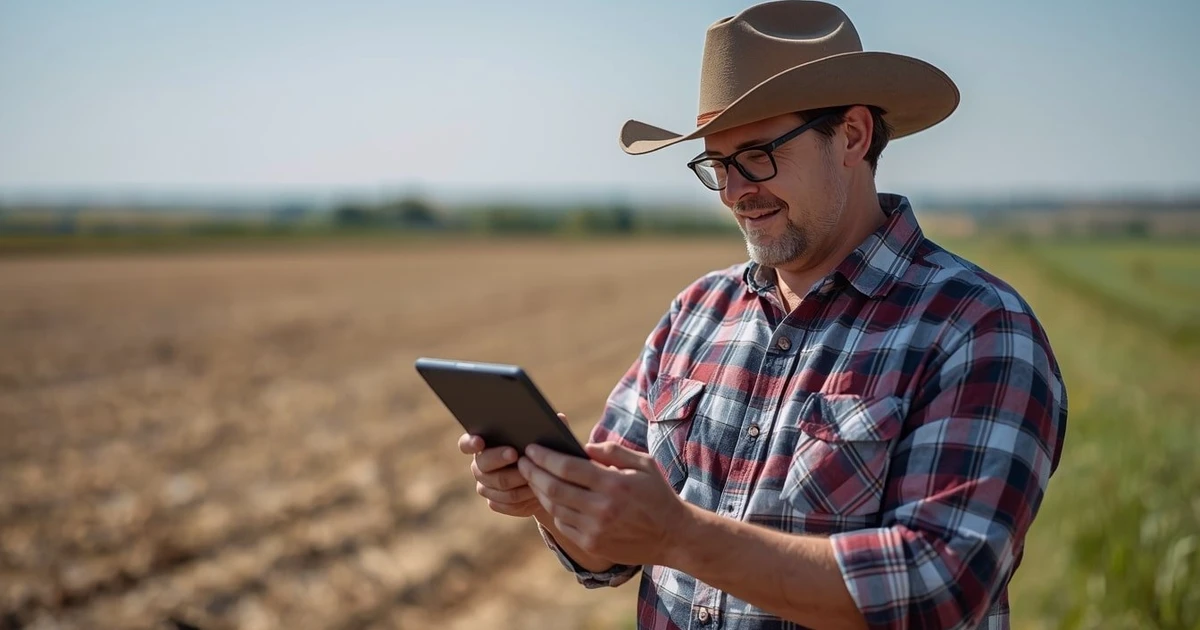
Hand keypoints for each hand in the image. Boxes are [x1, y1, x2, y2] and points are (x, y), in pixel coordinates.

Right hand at [458, 417, 572, 517]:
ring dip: (517, 481)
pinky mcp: (495, 502)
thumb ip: (549, 427)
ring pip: (497, 486)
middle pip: (482, 465)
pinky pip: (505, 504)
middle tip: (516, 454)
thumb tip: (559, 417)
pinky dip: (522, 500)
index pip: (467, 443)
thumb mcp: (547, 439)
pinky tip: (535, 494)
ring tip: (535, 476)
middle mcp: (480, 465)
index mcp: (485, 444)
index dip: (470, 442)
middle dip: (499, 459)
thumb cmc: (543, 453)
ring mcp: (485, 485)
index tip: (480, 441)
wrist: (546, 481)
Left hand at [517, 440, 688, 565]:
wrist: (673, 536)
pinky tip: (551, 497)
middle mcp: (602, 508)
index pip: (567, 467)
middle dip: (533, 472)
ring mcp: (595, 529)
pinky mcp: (592, 544)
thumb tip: (582, 447)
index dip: (544, 456)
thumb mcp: (643, 463)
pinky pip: (564, 524)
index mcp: (613, 483)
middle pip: (554, 487)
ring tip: (532, 476)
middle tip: (522, 460)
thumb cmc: (657, 494)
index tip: (531, 447)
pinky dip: (554, 509)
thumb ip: (613, 451)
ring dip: (539, 490)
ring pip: (555, 507)